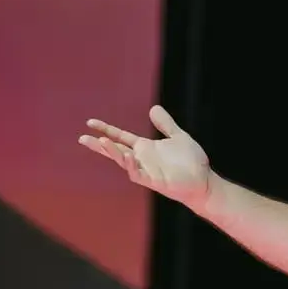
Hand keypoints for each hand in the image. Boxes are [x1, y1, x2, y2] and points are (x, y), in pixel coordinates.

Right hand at [79, 105, 211, 210]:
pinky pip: (138, 174)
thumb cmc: (191, 161)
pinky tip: (127, 156)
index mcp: (145, 148)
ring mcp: (146, 170)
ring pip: (124, 162)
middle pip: (116, 150)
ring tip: (101, 142)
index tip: (91, 123)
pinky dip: (131, 166)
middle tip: (82, 138)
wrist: (205, 181)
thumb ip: (166, 124)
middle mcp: (142, 159)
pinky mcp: (154, 181)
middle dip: (100, 145)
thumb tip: (153, 108)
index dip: (107, 130)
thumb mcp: (178, 137)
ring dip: (113, 153)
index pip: (121, 137)